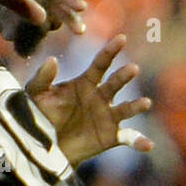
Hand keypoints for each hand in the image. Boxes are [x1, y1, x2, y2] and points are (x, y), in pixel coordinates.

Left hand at [27, 34, 153, 167]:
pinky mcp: (111, 137)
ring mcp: (108, 116)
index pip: (100, 64)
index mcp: (86, 83)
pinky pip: (128, 138)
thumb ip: (42, 78)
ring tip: (145, 103)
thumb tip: (52, 60)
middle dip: (124, 76)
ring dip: (136, 106)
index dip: (111, 51)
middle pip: (115, 83)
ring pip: (126, 109)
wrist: (45, 147)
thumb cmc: (40, 116)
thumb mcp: (36, 96)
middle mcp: (101, 97)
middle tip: (132, 69)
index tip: (121, 39)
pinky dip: (139, 141)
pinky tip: (148, 145)